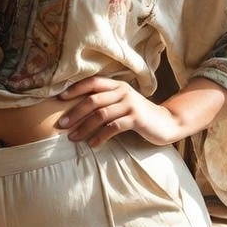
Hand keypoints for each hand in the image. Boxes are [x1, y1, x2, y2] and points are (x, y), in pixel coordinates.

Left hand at [57, 77, 180, 147]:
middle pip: (92, 100)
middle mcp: (123, 92)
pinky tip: (92, 145)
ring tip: (73, 138)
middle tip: (62, 124)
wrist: (167, 122)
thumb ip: (106, 102)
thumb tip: (78, 110)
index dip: (75, 89)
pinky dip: (100, 137)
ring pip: (100, 114)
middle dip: (75, 112)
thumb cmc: (139, 115)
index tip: (59, 99)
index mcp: (117, 85)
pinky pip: (113, 128)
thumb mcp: (123, 103)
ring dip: (84, 127)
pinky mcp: (136, 118)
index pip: (92, 82)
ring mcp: (130, 104)